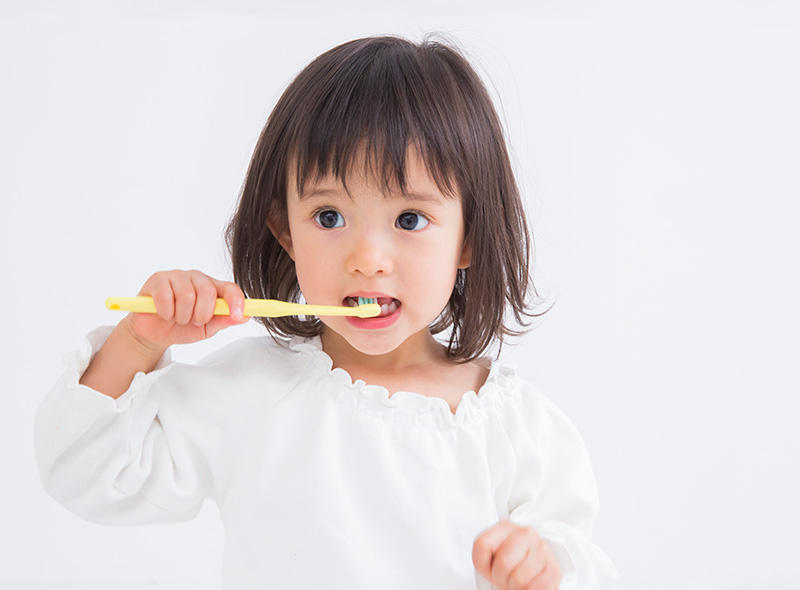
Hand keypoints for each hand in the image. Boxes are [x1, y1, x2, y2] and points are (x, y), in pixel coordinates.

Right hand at [127, 269, 248, 350]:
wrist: (155, 333)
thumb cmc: (182, 327)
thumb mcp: (206, 329)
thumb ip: (223, 321)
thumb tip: (245, 317)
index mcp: (213, 288)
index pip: (230, 288)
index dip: (236, 301)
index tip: (237, 316)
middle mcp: (197, 278)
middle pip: (208, 291)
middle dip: (202, 314)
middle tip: (194, 321)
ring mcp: (177, 276)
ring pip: (187, 295)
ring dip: (182, 316)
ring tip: (178, 318)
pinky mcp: (158, 279)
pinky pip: (165, 296)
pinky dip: (166, 312)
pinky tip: (164, 313)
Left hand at [472, 520, 560, 589]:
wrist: (531, 570)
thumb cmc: (508, 564)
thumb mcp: (488, 557)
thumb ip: (481, 555)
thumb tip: (490, 567)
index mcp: (505, 527)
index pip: (482, 545)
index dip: (484, 564)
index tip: (491, 567)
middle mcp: (525, 533)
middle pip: (502, 564)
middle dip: (500, 578)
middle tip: (506, 578)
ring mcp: (541, 549)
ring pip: (518, 579)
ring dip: (515, 586)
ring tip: (518, 580)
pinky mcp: (553, 568)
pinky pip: (533, 588)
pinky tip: (529, 583)